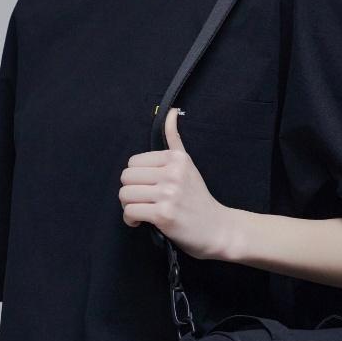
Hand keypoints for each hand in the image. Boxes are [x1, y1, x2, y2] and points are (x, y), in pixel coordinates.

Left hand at [119, 106, 232, 260]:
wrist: (216, 228)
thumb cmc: (198, 197)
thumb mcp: (187, 164)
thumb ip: (174, 139)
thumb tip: (171, 112)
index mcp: (176, 159)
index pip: (133, 162)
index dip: (136, 178)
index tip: (147, 187)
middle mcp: (172, 173)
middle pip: (126, 178)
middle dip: (130, 192)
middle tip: (143, 200)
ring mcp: (168, 194)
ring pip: (125, 195)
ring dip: (128, 207)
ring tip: (142, 211)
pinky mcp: (163, 215)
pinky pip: (130, 212)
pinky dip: (130, 220)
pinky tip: (141, 222)